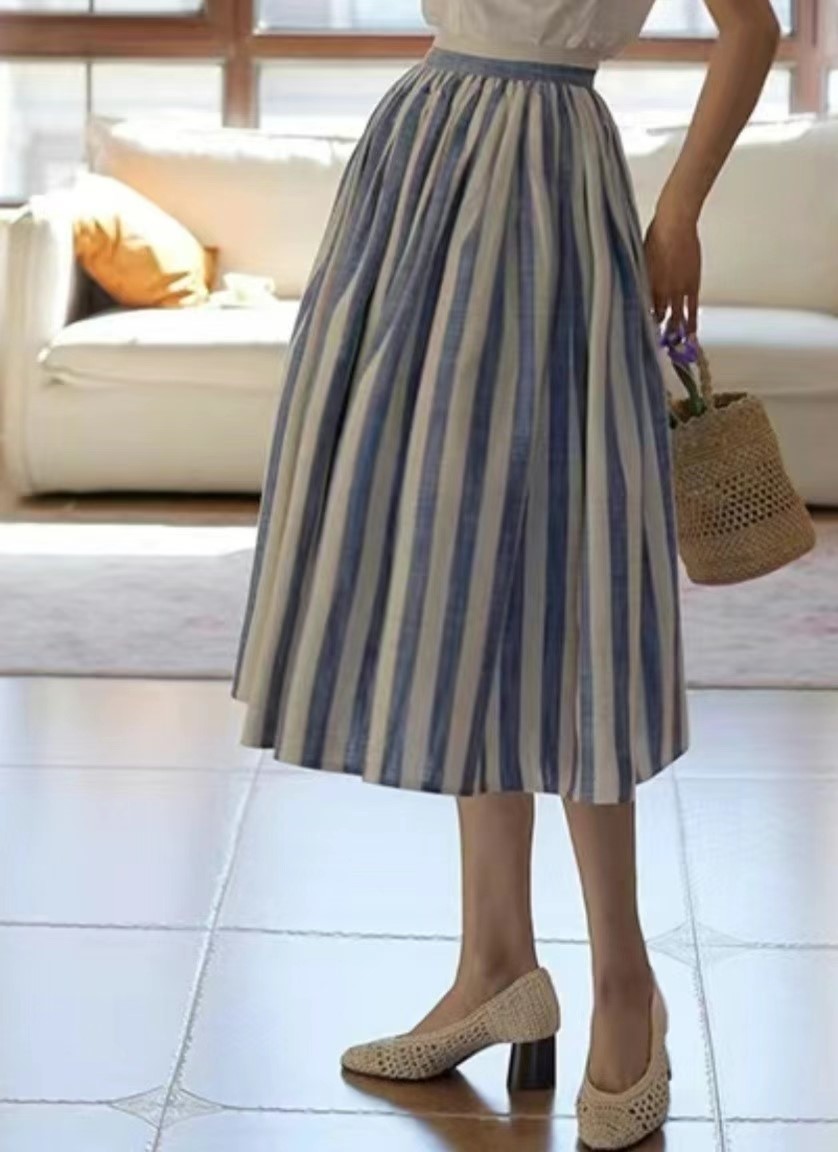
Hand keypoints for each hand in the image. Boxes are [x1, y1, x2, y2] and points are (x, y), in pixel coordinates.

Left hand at [643, 201, 701, 337]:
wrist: (673, 225)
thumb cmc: (653, 235)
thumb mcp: (636, 258)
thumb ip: (635, 275)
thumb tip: (628, 284)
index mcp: (643, 286)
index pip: (639, 312)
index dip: (638, 324)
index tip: (636, 333)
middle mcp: (658, 292)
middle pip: (655, 318)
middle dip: (654, 332)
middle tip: (653, 344)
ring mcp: (676, 291)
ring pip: (674, 318)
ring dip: (672, 333)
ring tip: (672, 347)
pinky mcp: (691, 286)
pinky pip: (691, 310)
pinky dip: (690, 324)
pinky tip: (690, 336)